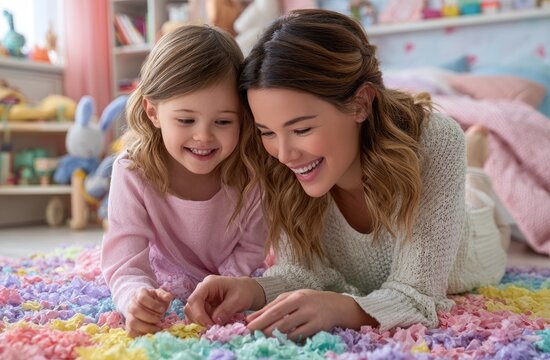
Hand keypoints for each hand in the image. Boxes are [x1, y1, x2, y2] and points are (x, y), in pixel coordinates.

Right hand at [126, 288, 172, 336]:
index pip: (142, 298)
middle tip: (160, 319)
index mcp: (139, 294)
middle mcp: (131, 304)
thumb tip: (168, 297)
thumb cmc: (154, 300)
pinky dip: (141, 334)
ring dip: (146, 327)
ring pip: (132, 322)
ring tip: (157, 328)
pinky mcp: (129, 326)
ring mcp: (128, 315)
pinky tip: (151, 333)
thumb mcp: (160, 295)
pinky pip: (131, 332)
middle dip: (150, 317)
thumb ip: (164, 295)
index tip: (162, 309)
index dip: (153, 304)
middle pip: (136, 310)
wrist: (144, 305)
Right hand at [184, 275, 265, 326]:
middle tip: (212, 327)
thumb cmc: (244, 292)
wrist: (248, 291)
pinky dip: (204, 322)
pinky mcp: (204, 305)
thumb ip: (226, 310)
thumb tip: (214, 321)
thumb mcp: (238, 300)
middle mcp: (202, 290)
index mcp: (209, 283)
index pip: (195, 299)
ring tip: (215, 325)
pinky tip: (214, 324)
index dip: (198, 314)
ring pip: (192, 313)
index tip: (208, 325)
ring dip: (201, 321)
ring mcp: (202, 298)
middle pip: (190, 306)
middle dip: (199, 319)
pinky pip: (198, 316)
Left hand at [246, 290, 375, 340]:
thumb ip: (271, 306)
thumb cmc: (309, 300)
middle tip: (251, 335)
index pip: (273, 309)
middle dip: (264, 328)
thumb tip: (250, 318)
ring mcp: (311, 316)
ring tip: (263, 339)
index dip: (259, 319)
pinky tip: (281, 341)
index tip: (247, 326)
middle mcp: (303, 305)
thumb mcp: (291, 298)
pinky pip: (301, 336)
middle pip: (280, 320)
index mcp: (294, 297)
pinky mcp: (319, 327)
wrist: (336, 304)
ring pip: (289, 330)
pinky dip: (289, 339)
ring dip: (275, 335)